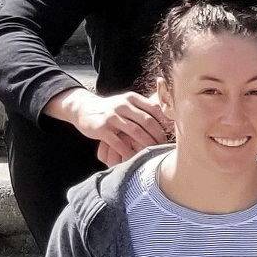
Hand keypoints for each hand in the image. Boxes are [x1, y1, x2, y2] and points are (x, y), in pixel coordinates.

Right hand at [48, 86, 169, 165]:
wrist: (83, 108)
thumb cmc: (111, 109)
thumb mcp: (126, 103)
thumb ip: (143, 109)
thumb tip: (168, 119)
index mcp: (131, 98)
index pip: (154, 109)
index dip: (165, 122)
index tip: (173, 133)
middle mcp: (122, 105)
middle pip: (147, 121)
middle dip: (159, 135)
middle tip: (165, 146)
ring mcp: (111, 117)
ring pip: (135, 132)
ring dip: (147, 144)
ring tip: (154, 153)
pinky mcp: (102, 129)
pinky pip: (119, 143)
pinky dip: (129, 151)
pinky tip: (135, 158)